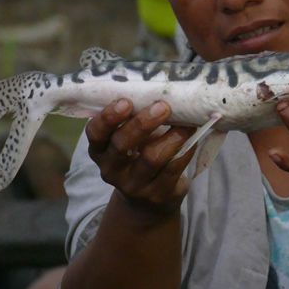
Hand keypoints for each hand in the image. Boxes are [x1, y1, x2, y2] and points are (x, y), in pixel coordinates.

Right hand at [85, 99, 194, 215]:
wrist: (147, 200)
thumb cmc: (137, 155)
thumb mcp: (128, 139)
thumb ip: (133, 118)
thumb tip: (160, 88)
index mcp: (100, 149)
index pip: (95, 133)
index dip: (108, 117)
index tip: (125, 101)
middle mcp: (112, 169)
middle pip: (122, 145)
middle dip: (142, 124)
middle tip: (162, 106)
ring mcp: (134, 185)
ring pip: (152, 158)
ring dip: (172, 136)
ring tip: (187, 122)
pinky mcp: (157, 194)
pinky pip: (173, 169)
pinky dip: (185, 149)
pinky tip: (193, 137)